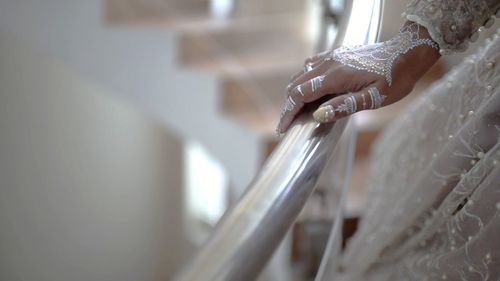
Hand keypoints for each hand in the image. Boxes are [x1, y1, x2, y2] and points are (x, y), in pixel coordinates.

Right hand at [276, 22, 439, 133]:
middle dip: (289, 106)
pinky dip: (304, 81)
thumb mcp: (374, 98)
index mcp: (335, 76)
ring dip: (295, 93)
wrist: (407, 53)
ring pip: (301, 75)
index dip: (289, 113)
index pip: (301, 94)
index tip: (282, 129)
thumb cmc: (394, 78)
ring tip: (296, 111)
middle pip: (296, 84)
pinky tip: (310, 91)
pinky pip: (311, 66)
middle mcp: (329, 63)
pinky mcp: (336, 54)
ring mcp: (331, 56)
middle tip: (288, 124)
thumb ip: (344, 106)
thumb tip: (318, 115)